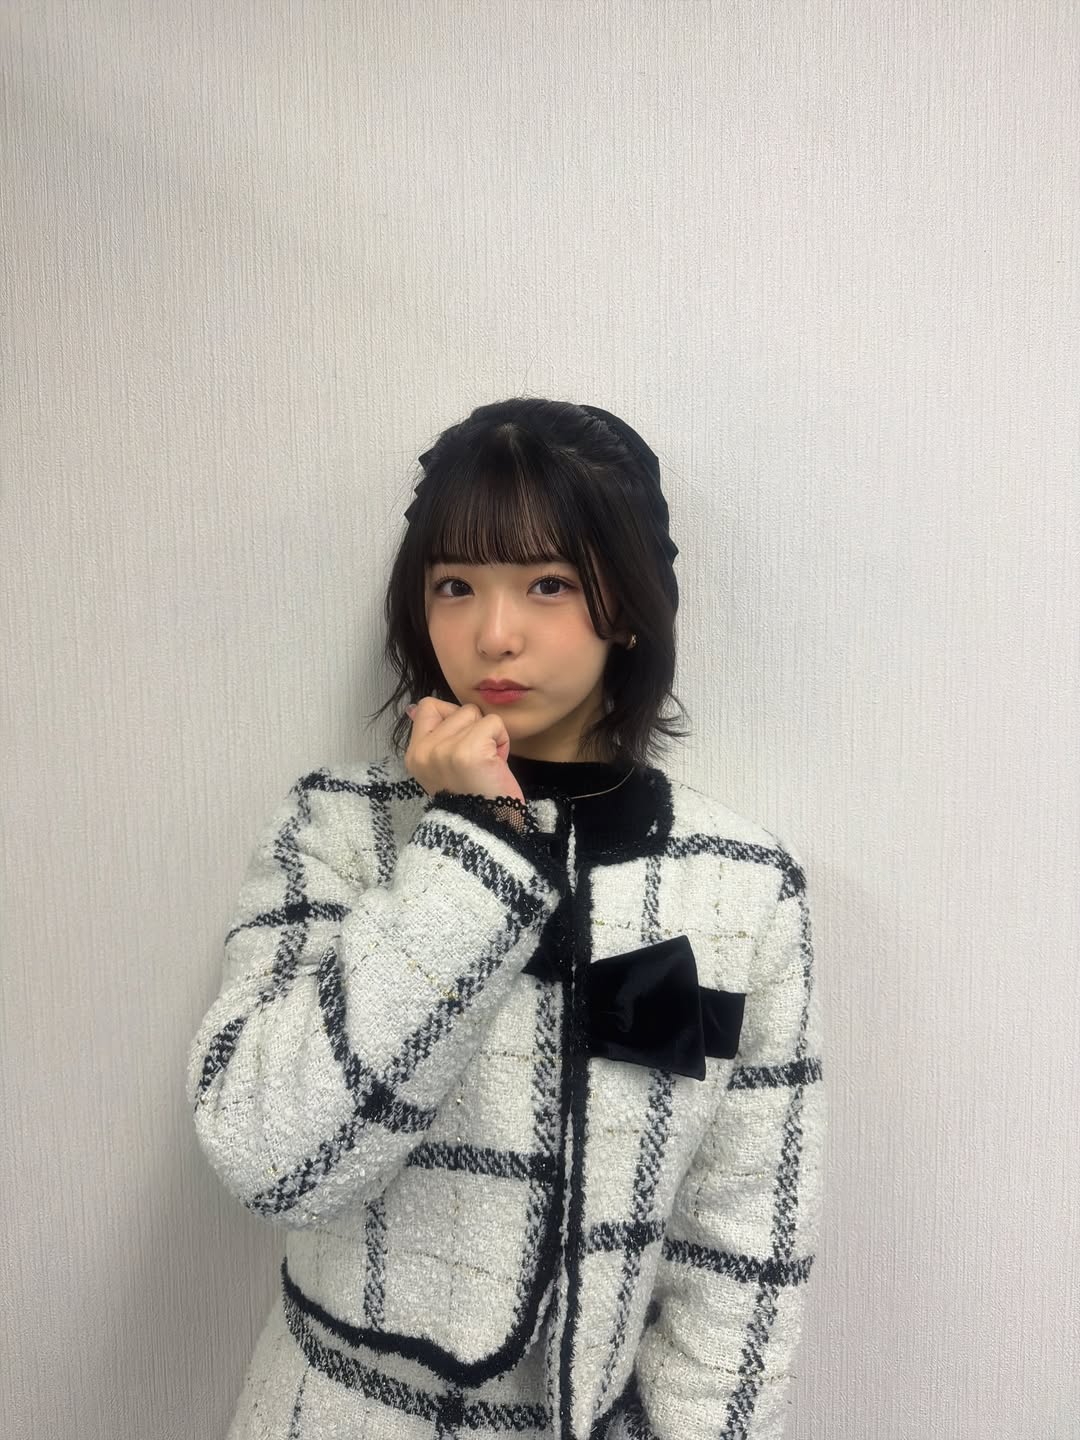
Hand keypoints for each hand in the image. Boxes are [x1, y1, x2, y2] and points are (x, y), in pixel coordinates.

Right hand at [405, 696, 524, 804]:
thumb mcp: (441, 767)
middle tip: (477, 763)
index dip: (451, 717)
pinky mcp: (468, 751)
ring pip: (476, 714)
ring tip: (486, 764)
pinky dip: (502, 741)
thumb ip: (431, 737)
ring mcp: (444, 750)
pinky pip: (494, 723)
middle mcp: (424, 751)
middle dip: (475, 730)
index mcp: (414, 755)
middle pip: (459, 709)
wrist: (488, 829)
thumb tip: (414, 709)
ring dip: (490, 736)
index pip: (427, 707)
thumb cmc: (473, 798)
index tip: (460, 745)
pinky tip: (496, 765)